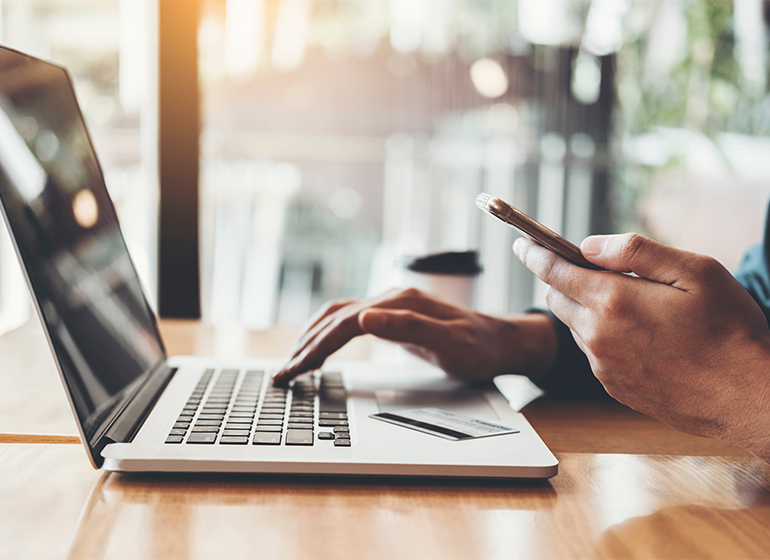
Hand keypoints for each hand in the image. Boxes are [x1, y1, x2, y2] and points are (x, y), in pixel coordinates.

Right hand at [273, 287, 557, 385]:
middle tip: (281, 375)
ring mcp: (390, 306)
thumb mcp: (451, 342)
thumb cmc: (481, 346)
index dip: (315, 347)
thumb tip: (364, 318)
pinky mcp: (392, 316)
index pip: (344, 324)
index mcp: (399, 302)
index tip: (294, 371)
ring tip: (291, 362)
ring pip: (337, 316)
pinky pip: (349, 322)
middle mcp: (390, 298)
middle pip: (334, 318)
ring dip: (311, 337)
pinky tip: (319, 348)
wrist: (503, 341)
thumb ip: (408, 327)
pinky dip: (326, 334)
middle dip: (304, 346)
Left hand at [514, 233, 769, 459]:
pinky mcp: (613, 387)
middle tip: (591, 270)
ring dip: (587, 310)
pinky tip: (640, 337)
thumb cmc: (730, 329)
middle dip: (563, 280)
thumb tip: (589, 245)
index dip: (535, 253)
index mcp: (613, 301)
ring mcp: (603, 366)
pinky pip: (593, 354)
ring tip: (631, 306)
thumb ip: (635, 252)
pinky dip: (603, 337)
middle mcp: (598, 336)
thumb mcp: (694, 271)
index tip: (522, 243)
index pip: (554, 271)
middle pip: (557, 299)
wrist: (750, 396)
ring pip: (576, 327)